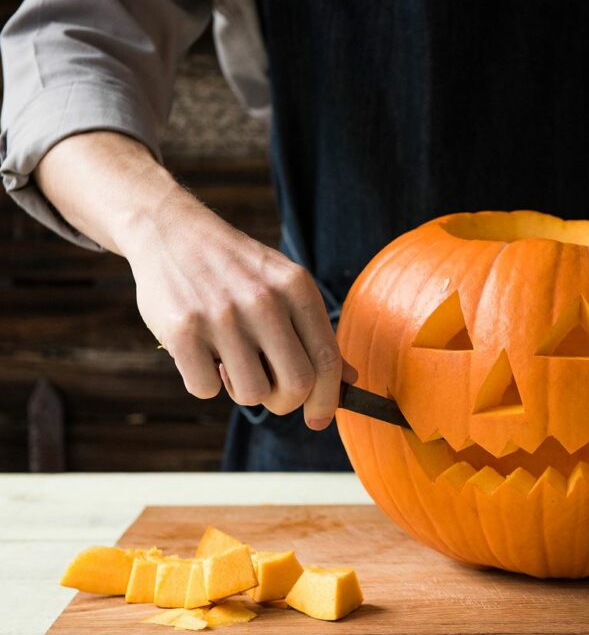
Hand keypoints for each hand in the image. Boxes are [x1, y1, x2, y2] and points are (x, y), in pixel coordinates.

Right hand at [35, 132, 346, 428]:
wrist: (172, 232)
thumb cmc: (238, 270)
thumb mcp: (285, 286)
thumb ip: (316, 333)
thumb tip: (352, 380)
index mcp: (297, 288)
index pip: (327, 360)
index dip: (329, 399)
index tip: (319, 419)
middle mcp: (264, 300)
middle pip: (296, 384)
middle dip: (286, 402)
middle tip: (271, 393)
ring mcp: (222, 315)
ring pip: (251, 393)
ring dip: (242, 391)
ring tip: (231, 362)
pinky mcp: (182, 329)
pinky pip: (205, 389)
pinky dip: (205, 382)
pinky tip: (200, 354)